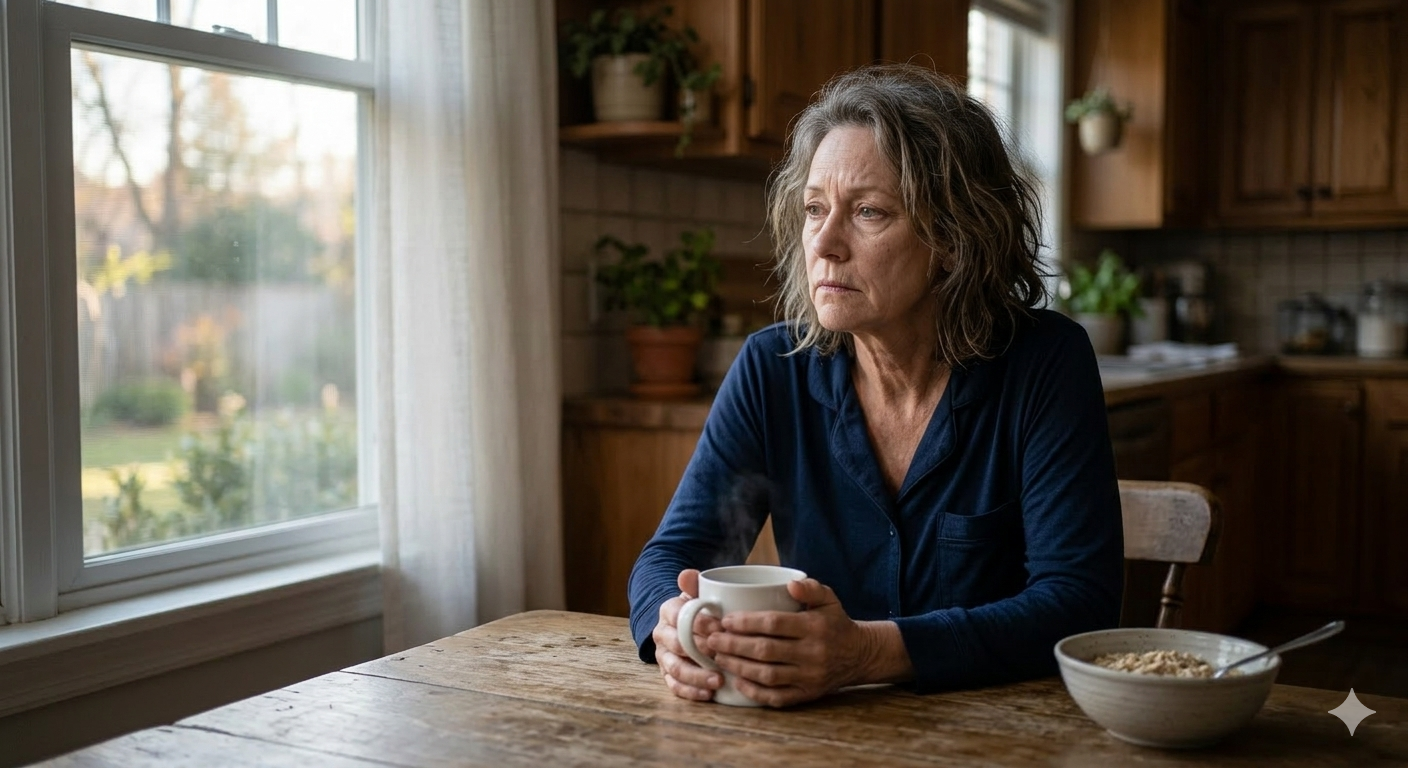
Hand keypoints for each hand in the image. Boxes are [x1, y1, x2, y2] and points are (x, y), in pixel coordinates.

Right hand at [651, 569, 724, 700]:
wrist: (685, 624)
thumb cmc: (700, 609)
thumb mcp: (699, 594)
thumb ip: (696, 584)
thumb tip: (687, 575)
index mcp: (668, 611)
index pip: (679, 616)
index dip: (699, 623)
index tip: (721, 628)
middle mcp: (661, 634)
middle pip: (678, 644)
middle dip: (701, 651)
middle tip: (724, 655)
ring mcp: (663, 656)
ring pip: (675, 668)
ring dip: (697, 675)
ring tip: (718, 680)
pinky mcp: (667, 675)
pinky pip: (674, 686)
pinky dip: (691, 691)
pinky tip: (709, 694)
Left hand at [706, 578, 897, 706]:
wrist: (859, 655)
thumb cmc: (835, 622)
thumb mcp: (829, 598)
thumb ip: (810, 588)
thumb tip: (790, 584)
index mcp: (815, 627)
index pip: (774, 624)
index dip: (746, 622)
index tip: (726, 620)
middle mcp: (813, 654)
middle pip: (765, 651)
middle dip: (733, 645)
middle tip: (711, 639)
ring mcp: (810, 677)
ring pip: (767, 675)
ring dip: (738, 667)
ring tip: (718, 657)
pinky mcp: (807, 695)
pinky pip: (777, 697)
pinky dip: (754, 691)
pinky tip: (737, 681)